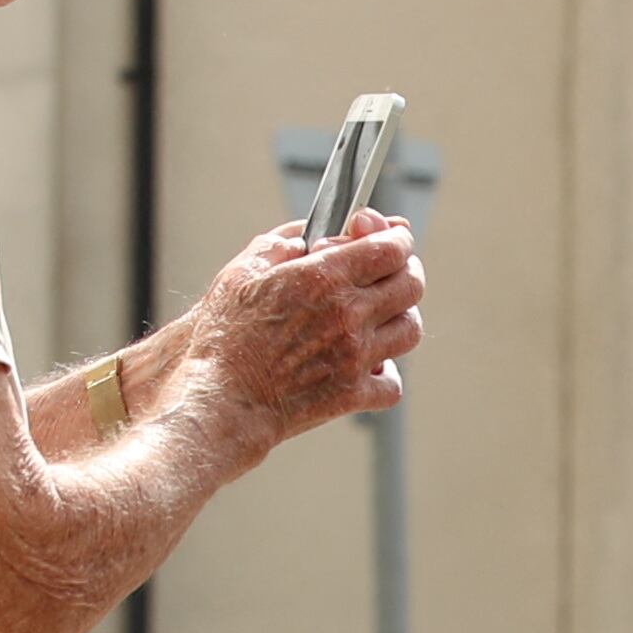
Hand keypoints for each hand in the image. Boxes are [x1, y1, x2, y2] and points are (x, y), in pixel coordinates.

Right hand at [186, 210, 425, 446]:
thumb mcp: (244, 270)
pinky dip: (387, 373)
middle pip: (411, 284)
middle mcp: (349, 315)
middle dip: (407, 270)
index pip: (391, 247)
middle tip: (394, 271)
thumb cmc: (224, 336)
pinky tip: (369, 364)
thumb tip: (312, 234)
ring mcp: (355, 357)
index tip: (395, 236)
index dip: (398, 237)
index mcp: (324, 277)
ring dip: (402, 317)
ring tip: (383, 315)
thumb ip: (284, 242)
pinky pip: (393, 383)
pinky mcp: (352, 395)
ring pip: (410, 329)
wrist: (221, 398)